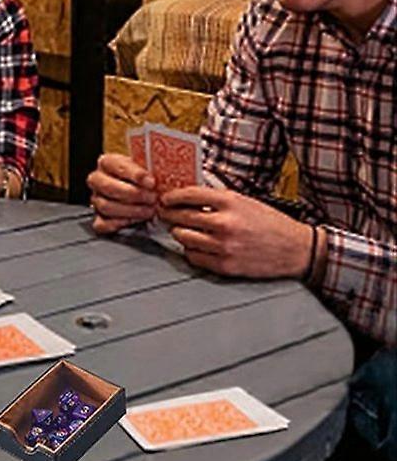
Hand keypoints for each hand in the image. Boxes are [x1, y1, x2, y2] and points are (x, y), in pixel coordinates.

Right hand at [88, 153, 157, 233]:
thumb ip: (150, 168)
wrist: (140, 191)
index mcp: (107, 162)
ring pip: (106, 206)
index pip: (115, 165)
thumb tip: (164, 172)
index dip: (135, 174)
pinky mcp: (98, 218)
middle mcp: (97, 180)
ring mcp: (96, 199)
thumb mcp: (146, 167)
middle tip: (153, 198)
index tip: (151, 182)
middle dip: (134, 194)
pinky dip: (120, 223)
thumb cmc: (143, 178)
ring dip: (131, 210)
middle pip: (108, 187)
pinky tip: (136, 220)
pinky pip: (103, 224)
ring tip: (150, 210)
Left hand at [157, 186, 313, 278]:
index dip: (171, 197)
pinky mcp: (225, 265)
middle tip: (166, 215)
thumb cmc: (270, 223)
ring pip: (182, 237)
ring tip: (182, 230)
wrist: (296, 249)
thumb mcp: (244, 201)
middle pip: (180, 217)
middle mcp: (224, 223)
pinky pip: (193, 257)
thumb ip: (216, 200)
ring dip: (179, 233)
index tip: (165, 199)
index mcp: (229, 202)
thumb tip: (185, 198)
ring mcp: (223, 246)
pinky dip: (190, 250)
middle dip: (169, 215)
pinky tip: (196, 245)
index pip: (188, 195)